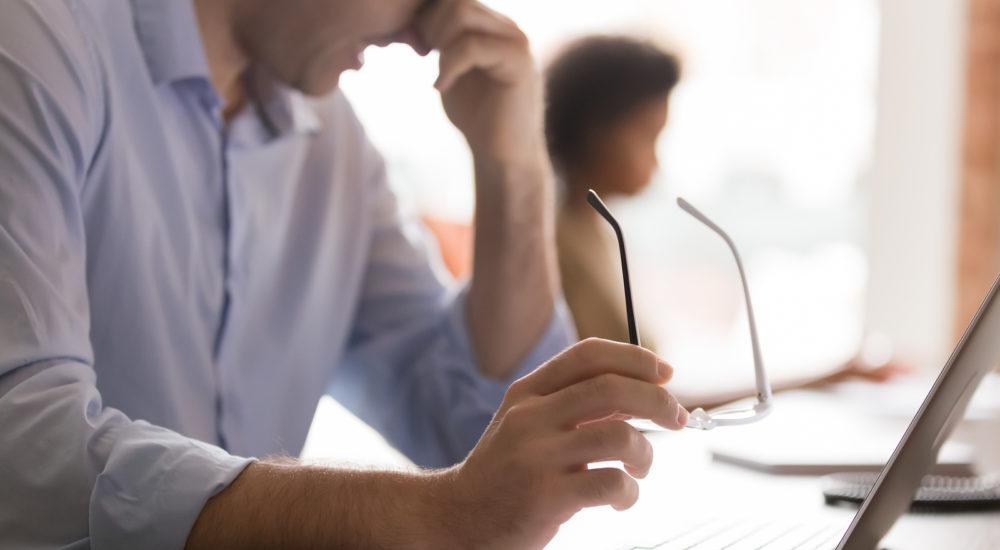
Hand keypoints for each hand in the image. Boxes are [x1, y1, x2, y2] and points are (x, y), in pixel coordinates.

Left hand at [413, 0, 542, 166]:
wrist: (502, 155)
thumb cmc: (475, 117)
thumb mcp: (450, 70)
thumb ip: (440, 42)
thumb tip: (412, 19)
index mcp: (493, 26)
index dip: (427, 16)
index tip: (416, 46)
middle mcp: (507, 27)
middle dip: (430, 25)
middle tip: (423, 56)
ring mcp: (515, 42)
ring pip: (463, 13)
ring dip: (439, 41)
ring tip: (438, 72)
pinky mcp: (518, 62)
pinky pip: (472, 46)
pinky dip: (448, 66)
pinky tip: (441, 88)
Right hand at [436, 339, 688, 548]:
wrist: (457, 517)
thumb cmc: (504, 472)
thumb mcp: (529, 425)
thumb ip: (575, 406)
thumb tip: (639, 391)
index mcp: (527, 393)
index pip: (588, 355)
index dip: (634, 358)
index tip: (664, 373)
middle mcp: (530, 417)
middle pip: (611, 388)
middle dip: (657, 401)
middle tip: (676, 419)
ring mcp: (536, 457)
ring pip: (618, 436)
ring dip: (645, 454)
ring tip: (639, 468)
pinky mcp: (545, 497)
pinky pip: (611, 484)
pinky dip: (629, 492)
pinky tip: (621, 499)